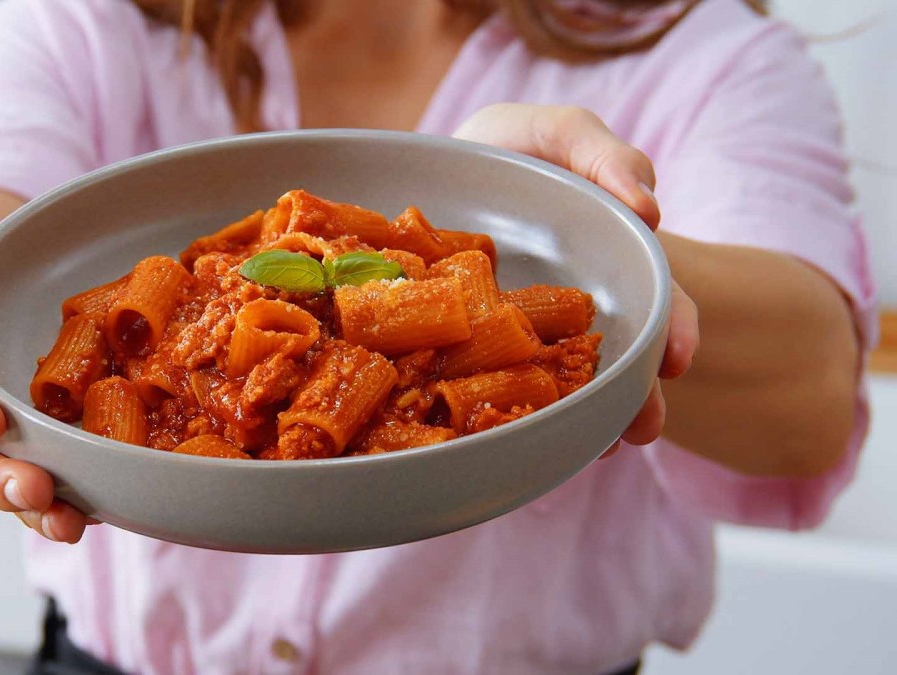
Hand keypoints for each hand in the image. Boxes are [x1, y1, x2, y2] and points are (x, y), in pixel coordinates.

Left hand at [452, 105, 698, 453]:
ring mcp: (530, 332)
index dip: (674, 331)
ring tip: (596, 446)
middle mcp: (580, 304)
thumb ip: (604, 157)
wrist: (435, 170)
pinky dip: (522, 414)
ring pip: (569, 382)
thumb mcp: (557, 134)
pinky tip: (526, 439)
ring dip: (589, 415)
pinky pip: (506, 390)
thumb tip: (648, 211)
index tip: (676, 362)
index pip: (658, 302)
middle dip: (638, 395)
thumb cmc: (507, 148)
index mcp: (609, 261)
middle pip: (620, 356)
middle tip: (641, 428)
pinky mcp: (482, 349)